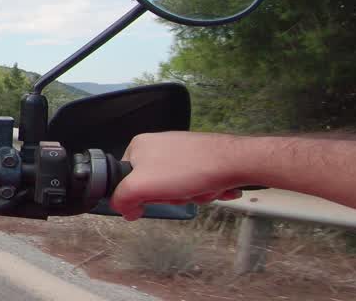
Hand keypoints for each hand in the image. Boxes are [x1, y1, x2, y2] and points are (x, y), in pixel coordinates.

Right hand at [110, 131, 246, 220]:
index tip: (157, 196)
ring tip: (200, 188)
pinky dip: (204, 189)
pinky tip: (212, 187)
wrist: (233, 161)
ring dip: (190, 195)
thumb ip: (122, 198)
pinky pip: (194, 182)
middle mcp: (158, 145)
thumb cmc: (188, 169)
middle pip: (155, 185)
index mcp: (139, 146)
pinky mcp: (200, 158)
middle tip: (181, 192)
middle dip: (172, 196)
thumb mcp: (142, 185)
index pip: (128, 179)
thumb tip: (123, 209)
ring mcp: (181, 151)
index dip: (143, 194)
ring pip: (177, 187)